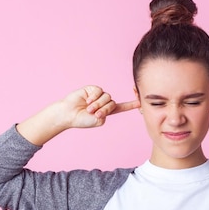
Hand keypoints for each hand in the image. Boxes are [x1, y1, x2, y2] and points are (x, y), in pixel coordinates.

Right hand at [17, 86, 138, 145]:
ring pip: (107, 97)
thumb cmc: (82, 120)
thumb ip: (106, 112)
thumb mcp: (98, 120)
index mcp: (106, 112)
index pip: (121, 107)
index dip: (130, 105)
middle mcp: (104, 102)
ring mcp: (98, 95)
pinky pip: (99, 91)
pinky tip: (86, 101)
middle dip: (104, 109)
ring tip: (89, 109)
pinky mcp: (92, 89)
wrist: (68, 114)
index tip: (140, 102)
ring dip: (98, 104)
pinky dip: (94, 97)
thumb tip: (107, 101)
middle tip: (93, 114)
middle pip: (113, 103)